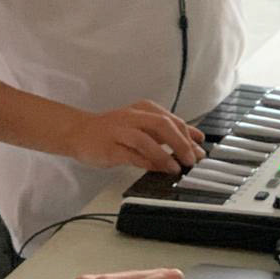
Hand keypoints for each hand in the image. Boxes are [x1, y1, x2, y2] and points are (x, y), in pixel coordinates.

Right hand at [63, 100, 205, 171]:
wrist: (79, 132)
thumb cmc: (113, 131)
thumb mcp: (142, 126)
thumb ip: (166, 133)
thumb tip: (194, 142)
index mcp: (144, 109)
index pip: (173, 120)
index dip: (189, 136)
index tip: (200, 149)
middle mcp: (133, 116)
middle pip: (163, 125)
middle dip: (181, 143)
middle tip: (192, 160)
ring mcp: (120, 131)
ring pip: (147, 139)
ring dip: (165, 155)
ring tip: (177, 167)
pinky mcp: (110, 147)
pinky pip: (131, 154)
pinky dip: (147, 162)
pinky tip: (158, 169)